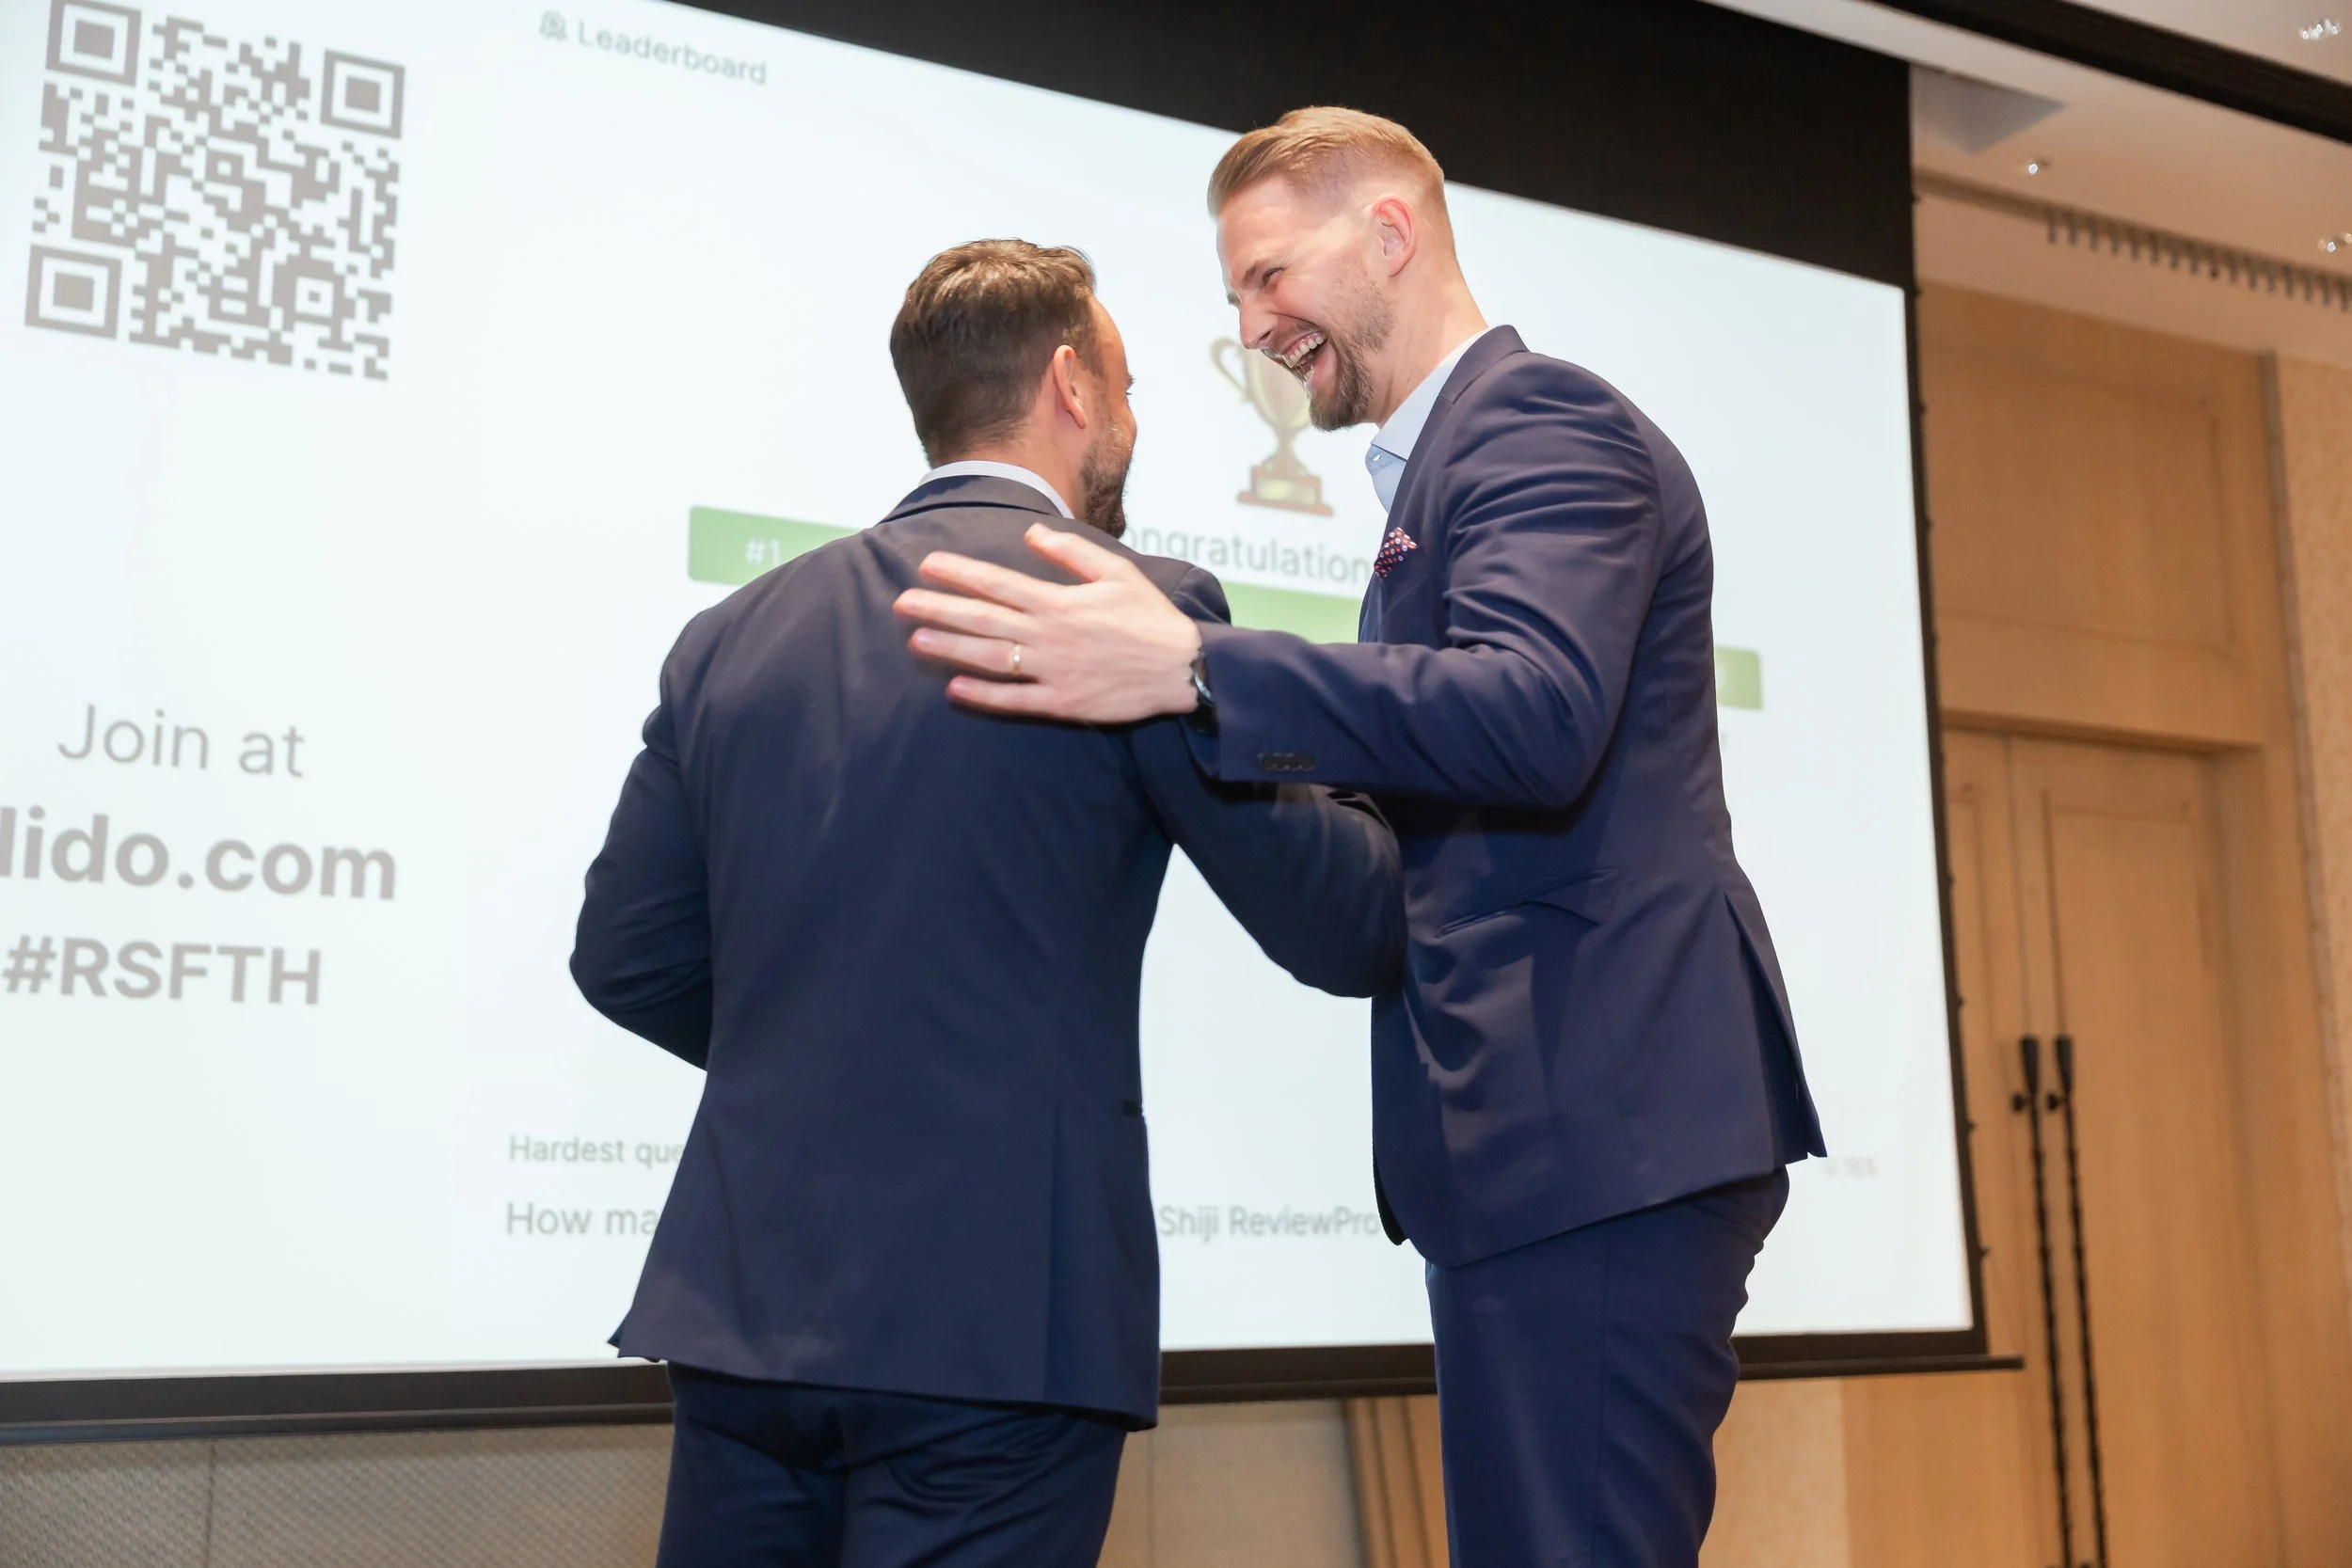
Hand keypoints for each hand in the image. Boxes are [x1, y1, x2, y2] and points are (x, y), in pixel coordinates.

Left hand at [894, 523, 1202, 721]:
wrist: (1182, 669)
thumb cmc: (1150, 617)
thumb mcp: (1116, 572)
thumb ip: (1070, 552)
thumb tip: (1031, 532)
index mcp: (1059, 602)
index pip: (997, 583)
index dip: (958, 573)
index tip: (926, 565)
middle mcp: (1049, 636)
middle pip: (982, 619)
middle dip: (939, 609)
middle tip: (901, 603)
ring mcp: (1053, 672)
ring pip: (990, 659)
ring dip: (950, 649)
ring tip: (916, 640)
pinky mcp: (1063, 702)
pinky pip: (1014, 700)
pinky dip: (983, 696)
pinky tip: (953, 689)